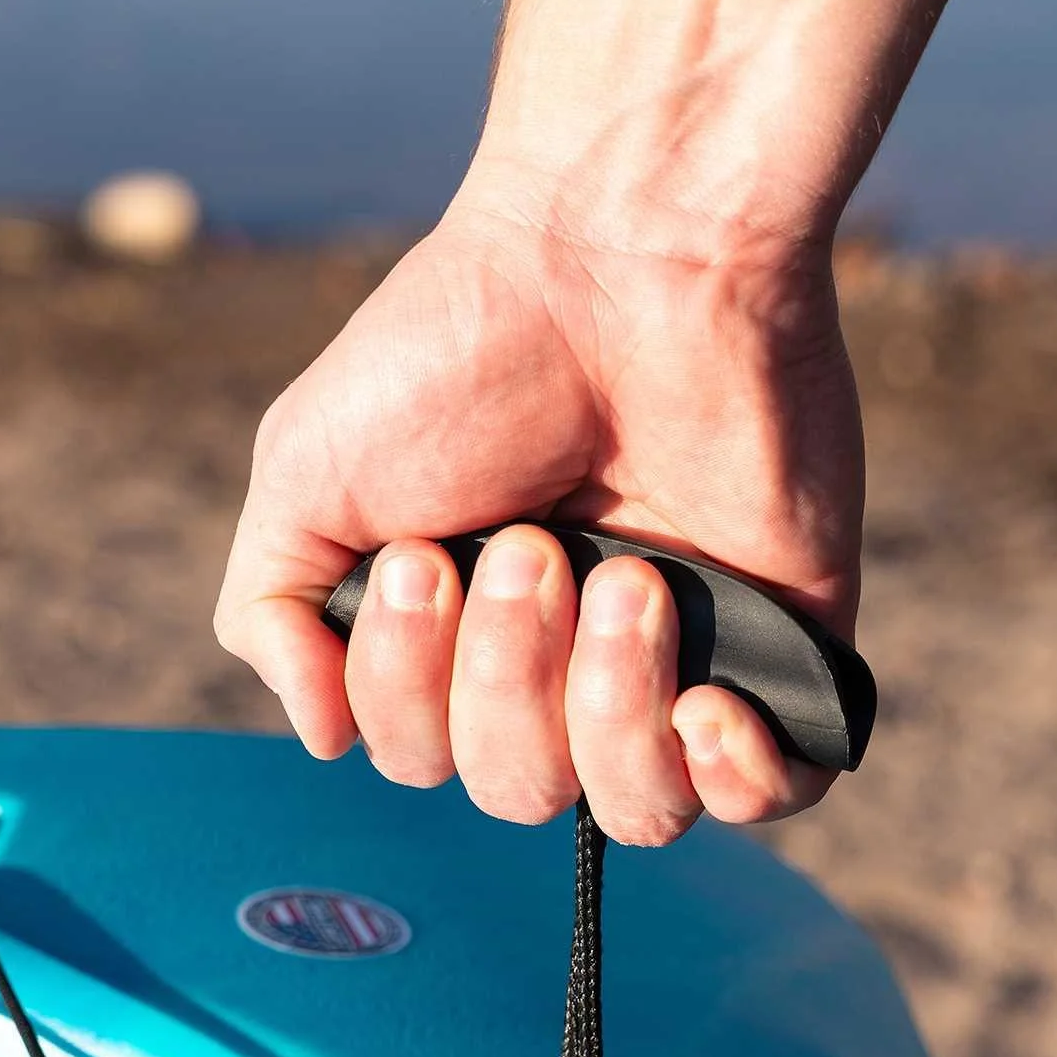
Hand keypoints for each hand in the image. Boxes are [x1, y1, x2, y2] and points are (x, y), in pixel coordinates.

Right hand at [213, 188, 864, 843]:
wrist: (628, 249)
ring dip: (608, 705)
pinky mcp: (783, 649)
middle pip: (519, 788)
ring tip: (627, 578)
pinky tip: (710, 706)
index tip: (425, 557)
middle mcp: (562, 663)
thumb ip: (273, 613)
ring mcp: (677, 661)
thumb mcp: (304, 473)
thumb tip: (323, 736)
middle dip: (510, 676)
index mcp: (454, 636)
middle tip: (534, 542)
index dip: (412, 688)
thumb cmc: (460, 346)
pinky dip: (736, 783)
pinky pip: (769, 799)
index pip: (419, 754)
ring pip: (634, 808)